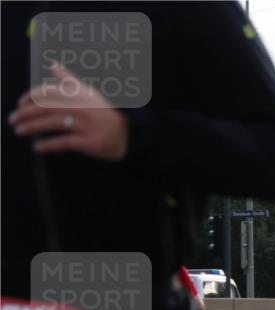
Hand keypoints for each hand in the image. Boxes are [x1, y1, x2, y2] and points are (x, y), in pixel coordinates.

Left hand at [8, 63, 128, 159]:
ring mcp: (86, 125)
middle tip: (12, 120)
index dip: (30, 97)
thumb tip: (52, 64)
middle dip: (25, 114)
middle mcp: (81, 107)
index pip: (48, 91)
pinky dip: (48, 145)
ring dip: (31, 128)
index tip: (20, 104)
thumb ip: (69, 79)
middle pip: (46, 108)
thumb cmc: (104, 112)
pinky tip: (37, 147)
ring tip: (19, 131)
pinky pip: (63, 142)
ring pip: (52, 124)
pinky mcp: (89, 142)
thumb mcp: (89, 93)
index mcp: (79, 94)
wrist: (128, 133)